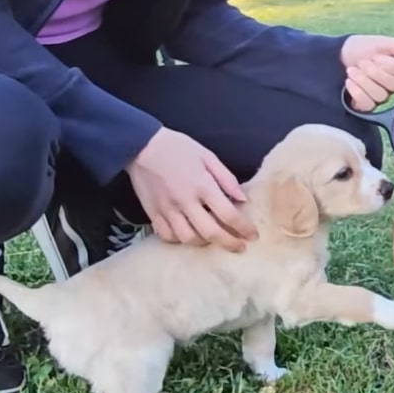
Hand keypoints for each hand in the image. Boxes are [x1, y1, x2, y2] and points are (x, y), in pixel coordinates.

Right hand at [126, 127, 257, 251]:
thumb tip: (243, 199)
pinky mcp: (152, 213)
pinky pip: (167, 236)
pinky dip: (180, 240)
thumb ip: (227, 179)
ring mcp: (167, 209)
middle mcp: (185, 201)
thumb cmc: (178, 148)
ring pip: (188, 238)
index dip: (244, 228)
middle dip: (229, 243)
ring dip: (205, 243)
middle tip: (240, 247)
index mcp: (202, 185)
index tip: (252, 235)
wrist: (141, 146)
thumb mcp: (208, 156)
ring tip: (214, 239)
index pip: (228, 215)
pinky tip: (189, 234)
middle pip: (211, 233)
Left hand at [340, 34, 393, 111]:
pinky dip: (357, 91)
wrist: (339, 55)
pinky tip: (350, 81)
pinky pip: (369, 105)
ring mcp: (383, 97)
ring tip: (352, 70)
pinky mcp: (370, 107)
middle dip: (376, 72)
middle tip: (363, 62)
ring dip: (364, 80)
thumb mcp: (384, 42)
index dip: (393, 67)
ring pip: (381, 96)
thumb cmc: (364, 47)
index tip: (378, 56)